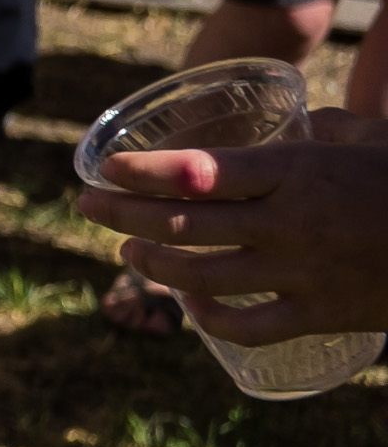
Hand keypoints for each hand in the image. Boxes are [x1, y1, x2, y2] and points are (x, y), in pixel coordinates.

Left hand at [75, 108, 387, 345]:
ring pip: (200, 277)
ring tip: (127, 253)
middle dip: (121, 216)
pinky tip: (189, 307)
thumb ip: (326, 128)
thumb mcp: (372, 139)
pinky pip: (245, 326)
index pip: (196, 173)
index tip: (102, 169)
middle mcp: (288, 225)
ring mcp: (302, 275)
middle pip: (181, 225)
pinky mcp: (320, 315)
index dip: (140, 173)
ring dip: (151, 265)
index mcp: (297, 173)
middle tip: (87, 206)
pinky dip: (206, 319)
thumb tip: (300, 120)